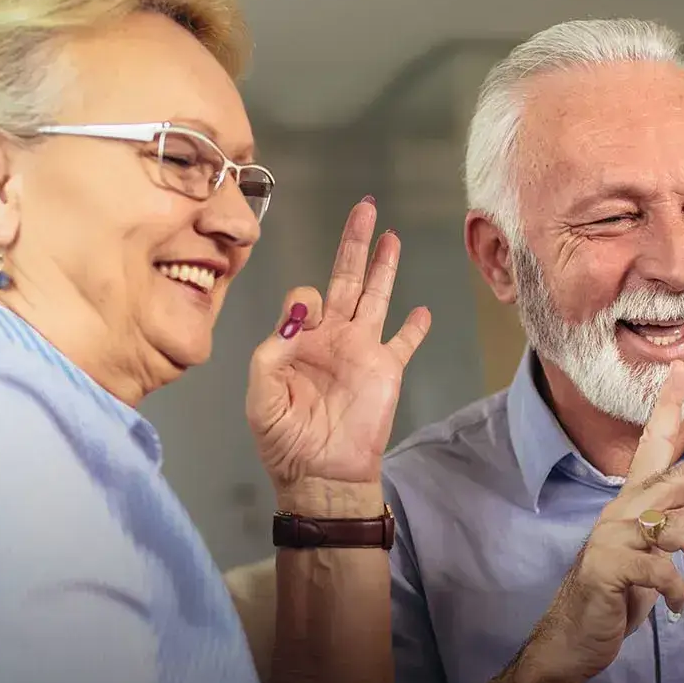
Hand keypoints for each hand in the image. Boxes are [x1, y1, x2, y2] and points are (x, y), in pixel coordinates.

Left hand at [247, 198, 431, 509]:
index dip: (304, 299)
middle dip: (354, 243)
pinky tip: (422, 310)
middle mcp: (332, 337)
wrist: (321, 474)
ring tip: (391, 235)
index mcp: (299, 340)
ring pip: (377, 297)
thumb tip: (297, 316)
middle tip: (365, 208)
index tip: (305, 319)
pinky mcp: (387, 370)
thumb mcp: (261, 396)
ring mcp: (362, 351)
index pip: (304, 297)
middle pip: (346, 278)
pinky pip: (404, 342)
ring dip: (385, 267)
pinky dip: (414, 327)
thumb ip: (270, 353)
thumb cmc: (285, 440)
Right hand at [526, 363, 683, 682]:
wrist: (574, 636)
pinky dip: (676, 590)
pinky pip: (659, 570)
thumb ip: (673, 519)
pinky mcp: (609, 569)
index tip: (683, 367)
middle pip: (676, 477)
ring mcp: (612, 539)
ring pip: (675, 529)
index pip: (651, 443)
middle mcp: (621, 511)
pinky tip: (675, 607)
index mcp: (632, 502)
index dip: (668, 405)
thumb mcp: (651, 550)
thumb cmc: (618, 592)